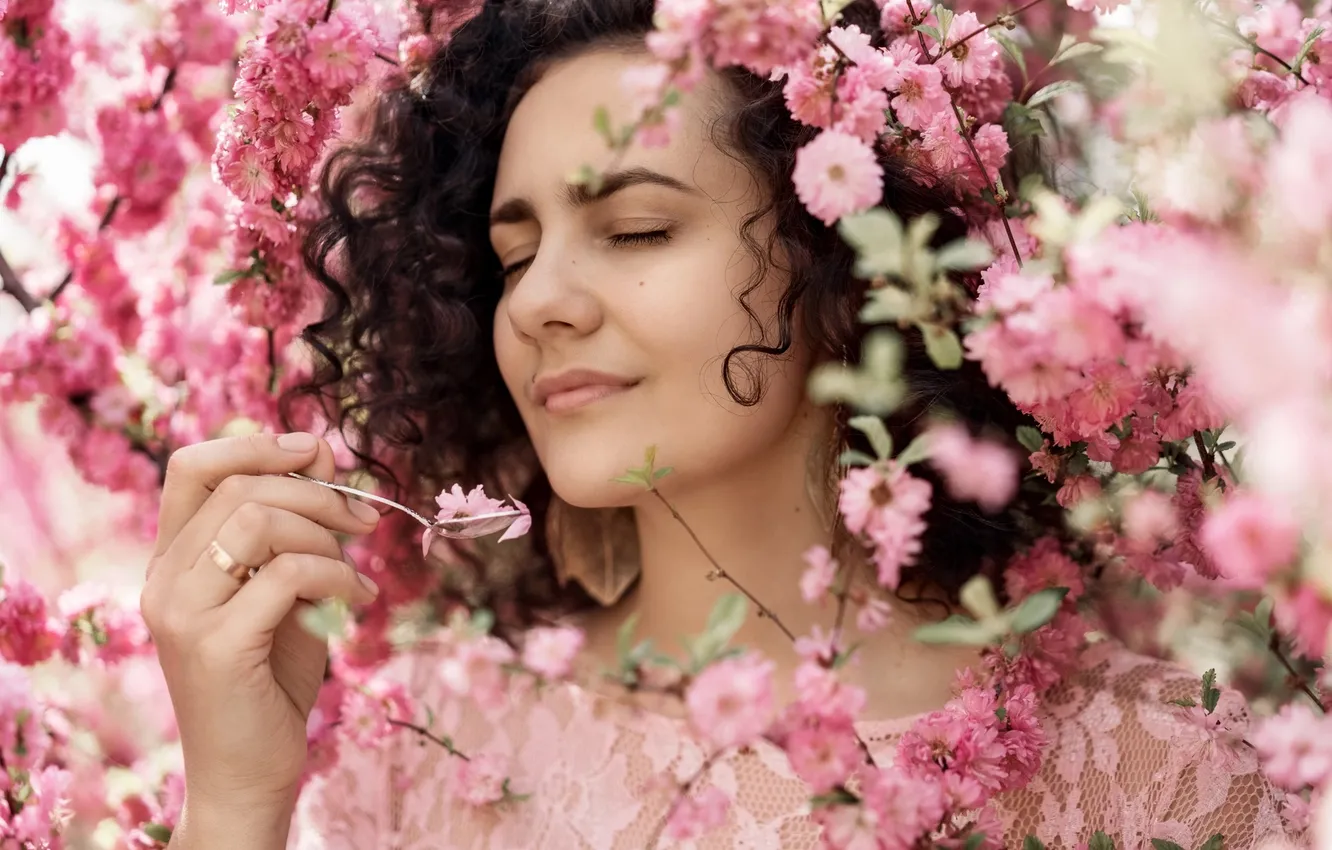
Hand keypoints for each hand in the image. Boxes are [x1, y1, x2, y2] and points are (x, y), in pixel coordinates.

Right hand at [141, 432, 381, 815]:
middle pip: (239, 487)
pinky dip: (337, 576)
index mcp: (172, 561)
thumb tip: (321, 455)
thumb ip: (296, 529)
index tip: (316, 451)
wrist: (250, 770)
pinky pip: (286, 573)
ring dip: (325, 534)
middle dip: (317, 492)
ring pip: (258, 521)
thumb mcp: (287, 589)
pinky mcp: (214, 646)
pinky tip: (358, 600)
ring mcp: (182, 613)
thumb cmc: (271, 678)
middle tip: (365, 521)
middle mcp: (164, 581)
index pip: (191, 467)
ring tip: (355, 571)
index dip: (256, 445)